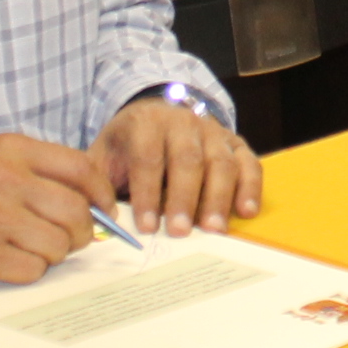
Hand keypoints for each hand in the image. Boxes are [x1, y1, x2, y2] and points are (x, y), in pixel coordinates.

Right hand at [0, 133, 114, 289]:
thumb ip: (38, 174)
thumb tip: (94, 202)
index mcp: (11, 150)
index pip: (81, 169)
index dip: (102, 194)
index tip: (105, 210)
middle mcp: (4, 178)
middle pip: (75, 211)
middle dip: (80, 232)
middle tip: (68, 238)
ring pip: (58, 244)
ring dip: (51, 253)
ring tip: (26, 247)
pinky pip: (33, 269)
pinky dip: (26, 270)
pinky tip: (4, 260)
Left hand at [95, 94, 262, 236]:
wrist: (155, 116)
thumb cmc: (128, 146)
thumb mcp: (104, 156)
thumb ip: (97, 184)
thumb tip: (96, 219)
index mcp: (146, 123)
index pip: (148, 158)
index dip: (148, 192)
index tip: (146, 226)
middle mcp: (184, 122)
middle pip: (188, 160)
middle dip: (184, 198)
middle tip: (181, 232)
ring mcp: (214, 131)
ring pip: (221, 162)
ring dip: (218, 198)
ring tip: (213, 230)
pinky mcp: (235, 143)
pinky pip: (249, 163)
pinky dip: (250, 187)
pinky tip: (246, 212)